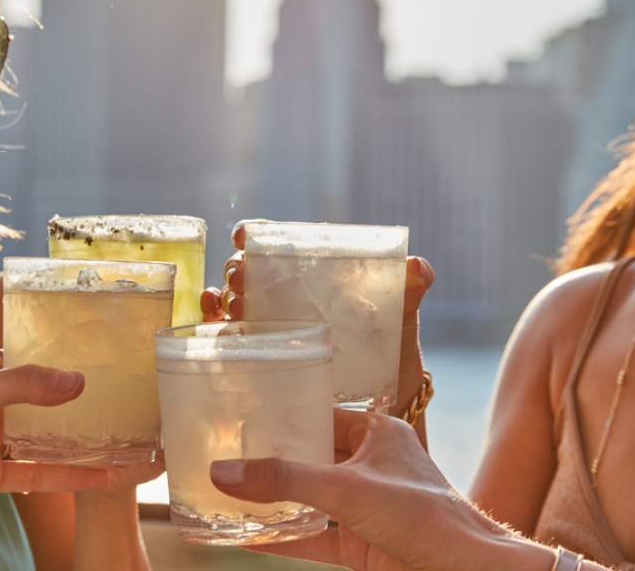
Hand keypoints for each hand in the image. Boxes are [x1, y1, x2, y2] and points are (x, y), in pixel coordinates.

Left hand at [0, 352, 110, 567]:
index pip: (29, 357)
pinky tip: (104, 476)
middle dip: (81, 400)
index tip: (104, 358)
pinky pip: (42, 471)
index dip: (64, 357)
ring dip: (82, 440)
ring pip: (48, 436)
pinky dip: (72, 474)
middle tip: (124, 397)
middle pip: (45, 398)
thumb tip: (77, 381)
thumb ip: (22, 384)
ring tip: (122, 437)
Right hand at [200, 221, 435, 412]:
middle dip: (237, 268)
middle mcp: (288, 294)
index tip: (245, 235)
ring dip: (222, 296)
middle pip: (252, 271)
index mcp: (315, 273)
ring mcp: (274, 324)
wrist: (389, 401)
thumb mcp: (402, 316)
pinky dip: (217, 326)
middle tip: (239, 277)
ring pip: (235, 301)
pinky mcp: (267, 354)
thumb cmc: (393, 348)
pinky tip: (215, 325)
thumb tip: (418, 266)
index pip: (279, 243)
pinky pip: (232, 335)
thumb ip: (410, 288)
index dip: (257, 234)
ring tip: (224, 301)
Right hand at [210, 410, 542, 570]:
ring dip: (276, 503)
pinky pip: (314, 535)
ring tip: (230, 496)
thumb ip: (284, 480)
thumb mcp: (345, 489)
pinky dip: (285, 538)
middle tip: (229, 458)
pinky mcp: (362, 542)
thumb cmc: (423, 515)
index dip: (285, 418)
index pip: (321, 416)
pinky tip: (249, 538)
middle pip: (311, 459)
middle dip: (273, 464)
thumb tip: (223, 471)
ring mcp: (366, 505)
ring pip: (310, 499)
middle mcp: (370, 465)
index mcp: (377, 433)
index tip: (245, 419)